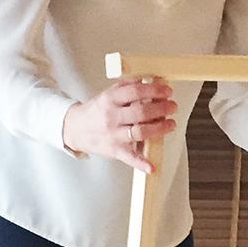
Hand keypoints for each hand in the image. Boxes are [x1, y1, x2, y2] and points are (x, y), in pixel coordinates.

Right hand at [63, 77, 177, 173]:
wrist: (75, 129)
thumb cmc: (97, 111)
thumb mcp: (108, 94)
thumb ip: (127, 86)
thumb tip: (148, 79)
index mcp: (110, 99)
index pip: (135, 92)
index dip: (154, 90)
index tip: (167, 91)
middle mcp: (111, 116)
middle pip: (140, 112)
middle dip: (161, 108)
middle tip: (172, 106)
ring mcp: (113, 135)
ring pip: (139, 132)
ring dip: (159, 128)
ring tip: (170, 124)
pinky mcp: (115, 150)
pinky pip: (129, 157)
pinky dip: (141, 163)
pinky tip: (152, 167)